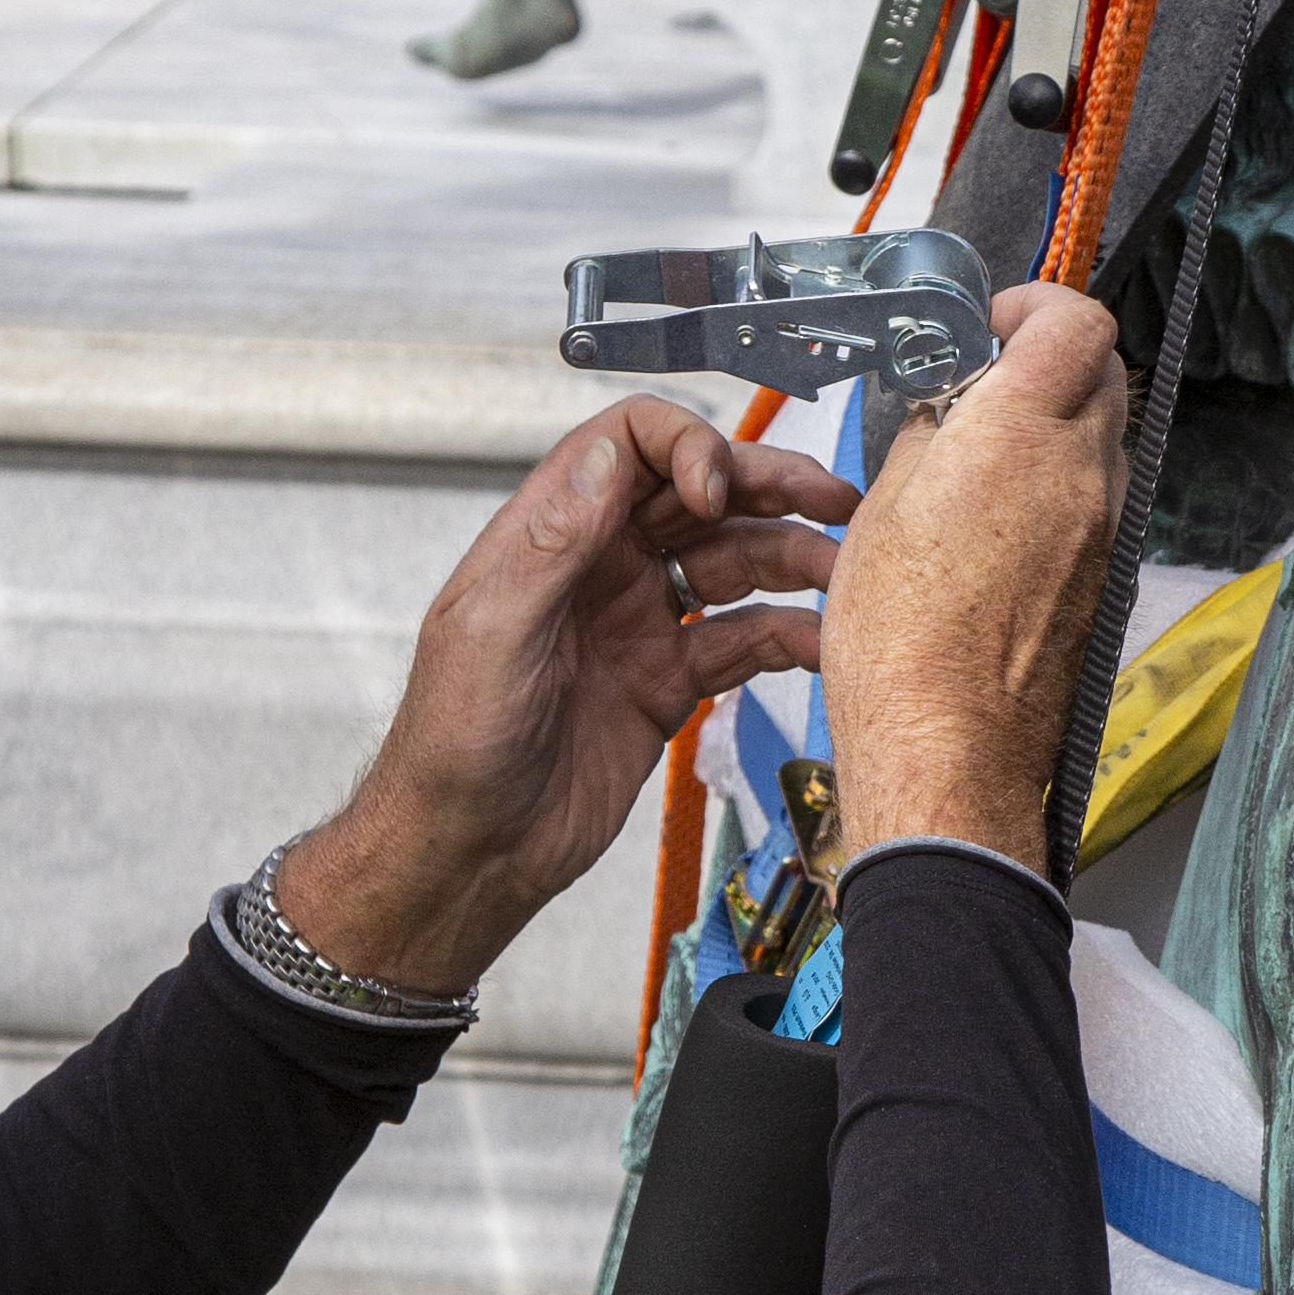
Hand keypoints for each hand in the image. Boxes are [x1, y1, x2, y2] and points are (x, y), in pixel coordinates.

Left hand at [277, 396, 853, 995]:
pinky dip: (788, 636)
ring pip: (734, 562)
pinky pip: (742, 641)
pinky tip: (820, 642)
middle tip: (831, 497)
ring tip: (841, 568)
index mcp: (551, 537)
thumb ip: (552, 543)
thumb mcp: (491, 633)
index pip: (629, 445)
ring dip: (792, 557)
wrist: (474, 848)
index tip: (714, 491)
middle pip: (700, 494)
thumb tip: (605, 456)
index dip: (685, 448)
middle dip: (769, 486)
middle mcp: (601, 567)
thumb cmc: (452, 745)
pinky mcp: (669, 682)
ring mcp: (640, 622)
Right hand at [820, 284, 1129, 874]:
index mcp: (1023, 436)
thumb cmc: (901, 644)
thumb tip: (950, 410)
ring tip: (978, 466)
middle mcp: (1082, 476)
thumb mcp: (882, 510)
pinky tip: (994, 529)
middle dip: (1048, 364)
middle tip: (982, 390)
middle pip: (1101, 374)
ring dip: (1053, 431)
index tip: (994, 325)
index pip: (1078, 322)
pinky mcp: (1104, 581)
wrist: (948, 750)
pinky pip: (1093, 506)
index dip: (1038, 307)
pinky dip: (1056, 493)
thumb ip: (930, 437)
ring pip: (1101, 441)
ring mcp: (1103, 532)